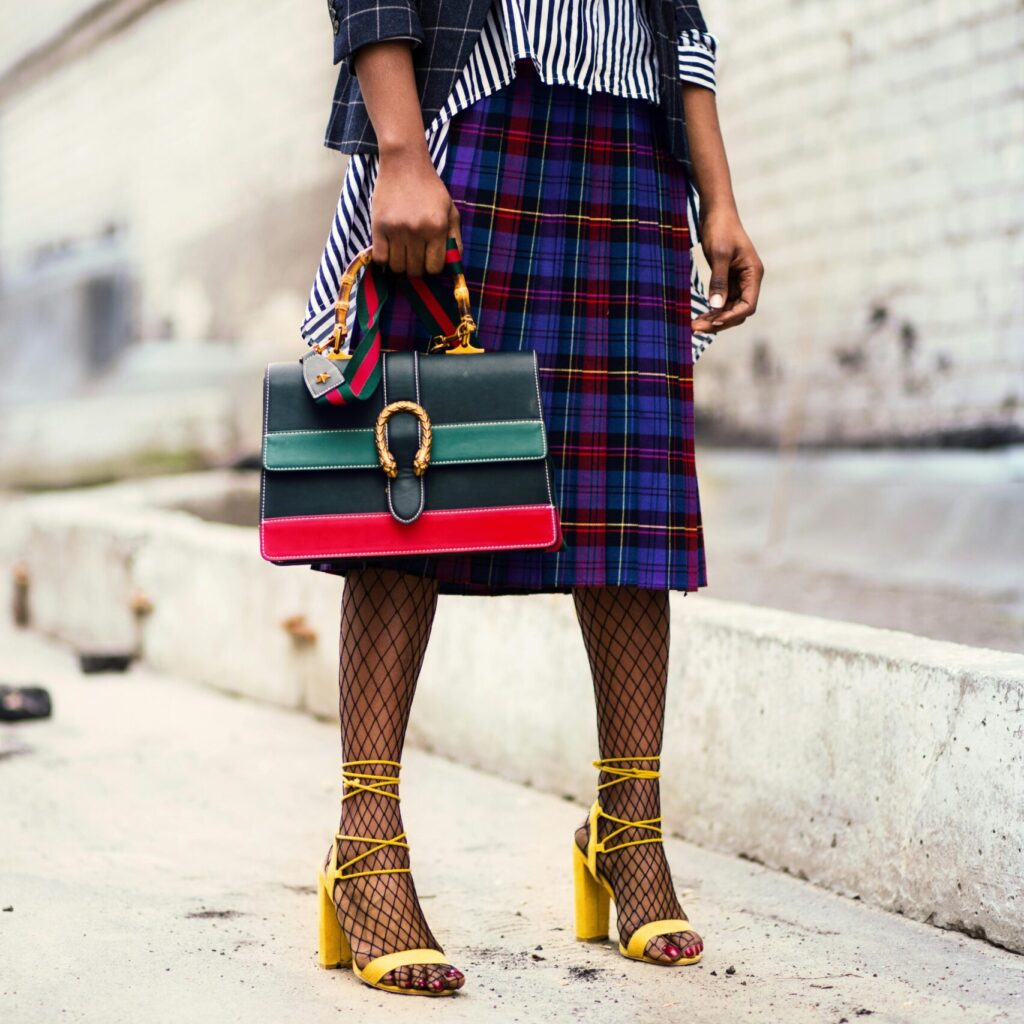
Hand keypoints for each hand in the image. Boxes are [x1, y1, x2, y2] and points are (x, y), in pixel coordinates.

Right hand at [370, 144, 462, 275]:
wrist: (404, 164)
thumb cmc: (430, 188)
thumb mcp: (450, 211)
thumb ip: (455, 238)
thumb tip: (454, 264)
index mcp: (437, 227)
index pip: (434, 268)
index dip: (431, 266)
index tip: (427, 258)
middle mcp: (417, 230)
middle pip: (415, 270)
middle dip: (416, 266)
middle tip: (414, 254)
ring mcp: (396, 229)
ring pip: (397, 267)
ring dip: (400, 264)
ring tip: (402, 251)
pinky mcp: (379, 226)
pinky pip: (380, 258)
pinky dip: (384, 259)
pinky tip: (389, 249)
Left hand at [691, 206, 763, 333]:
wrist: (715, 211)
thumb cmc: (720, 228)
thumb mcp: (718, 255)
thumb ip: (718, 281)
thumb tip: (716, 307)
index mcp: (753, 273)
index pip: (748, 305)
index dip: (731, 317)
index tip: (713, 321)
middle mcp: (749, 280)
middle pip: (738, 311)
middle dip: (719, 322)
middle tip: (696, 328)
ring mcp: (738, 281)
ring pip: (729, 308)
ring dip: (714, 318)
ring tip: (694, 326)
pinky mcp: (727, 279)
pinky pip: (722, 301)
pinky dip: (711, 309)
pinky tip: (698, 316)